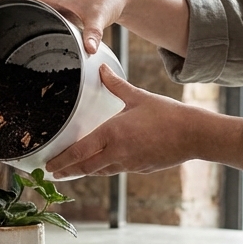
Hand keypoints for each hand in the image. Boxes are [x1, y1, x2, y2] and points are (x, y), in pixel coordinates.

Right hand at [0, 0, 190, 56]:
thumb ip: (94, 31)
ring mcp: (48, 3)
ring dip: (0, 15)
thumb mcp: (101, 16)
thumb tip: (88, 48)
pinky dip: (15, 21)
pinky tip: (7, 37)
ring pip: (18, 7)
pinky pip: (28, 15)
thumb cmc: (107, 2)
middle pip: (9, 0)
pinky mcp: (52, 11)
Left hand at [47, 65, 242, 176]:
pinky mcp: (140, 169)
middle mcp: (117, 153)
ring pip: (100, 171)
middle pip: (85, 167)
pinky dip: (104, 169)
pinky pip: (116, 170)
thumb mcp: (138, 97)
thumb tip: (101, 69)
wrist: (194, 135)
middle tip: (52, 174)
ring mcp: (129, 164)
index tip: (48, 166)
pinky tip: (101, 165)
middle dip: (67, 171)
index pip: (79, 152)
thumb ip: (116, 85)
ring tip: (71, 171)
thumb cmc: (168, 114)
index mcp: (112, 134)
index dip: (62, 161)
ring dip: (85, 171)